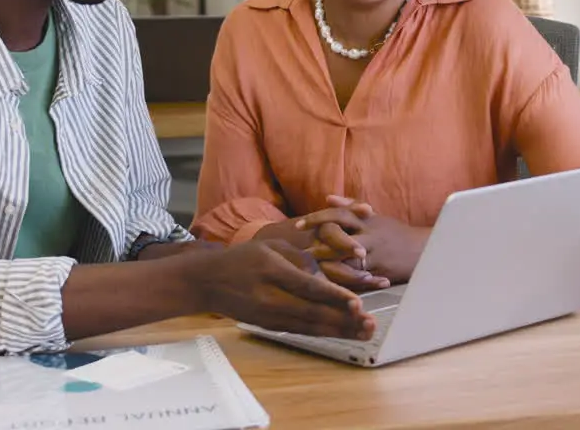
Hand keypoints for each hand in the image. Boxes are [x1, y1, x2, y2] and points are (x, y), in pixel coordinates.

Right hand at [177, 239, 375, 339]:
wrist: (208, 282)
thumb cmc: (244, 258)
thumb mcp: (271, 246)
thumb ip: (300, 258)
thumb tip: (327, 274)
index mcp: (272, 271)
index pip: (308, 287)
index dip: (334, 297)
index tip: (357, 303)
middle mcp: (270, 297)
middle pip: (313, 312)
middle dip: (345, 320)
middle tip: (371, 323)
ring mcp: (269, 315)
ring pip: (310, 326)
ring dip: (340, 331)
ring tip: (365, 332)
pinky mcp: (269, 325)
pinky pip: (301, 331)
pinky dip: (324, 333)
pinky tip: (343, 334)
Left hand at [298, 196, 430, 283]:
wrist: (424, 250)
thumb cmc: (396, 234)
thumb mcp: (376, 217)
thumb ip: (351, 207)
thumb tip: (328, 197)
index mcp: (366, 219)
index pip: (338, 214)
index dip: (317, 218)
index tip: (298, 225)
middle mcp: (369, 233)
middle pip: (338, 234)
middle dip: (319, 243)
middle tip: (303, 252)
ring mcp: (375, 253)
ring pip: (344, 257)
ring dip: (328, 263)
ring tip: (315, 268)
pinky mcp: (380, 270)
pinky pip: (358, 276)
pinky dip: (345, 279)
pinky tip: (331, 282)